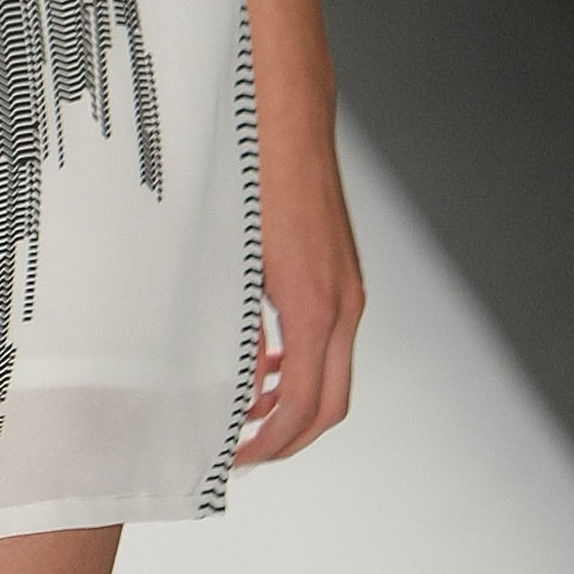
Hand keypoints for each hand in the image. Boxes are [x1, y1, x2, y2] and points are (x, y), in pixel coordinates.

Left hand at [237, 123, 363, 461]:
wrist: (286, 115)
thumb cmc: (251, 176)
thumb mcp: (231, 258)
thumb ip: (234, 327)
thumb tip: (226, 387)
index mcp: (315, 307)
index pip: (305, 406)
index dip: (270, 443)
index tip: (234, 458)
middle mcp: (344, 304)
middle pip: (330, 405)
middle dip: (288, 439)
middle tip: (241, 452)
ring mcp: (348, 288)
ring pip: (333, 373)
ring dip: (295, 402)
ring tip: (245, 413)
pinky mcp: (342, 272)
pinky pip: (330, 339)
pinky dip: (302, 364)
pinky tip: (265, 360)